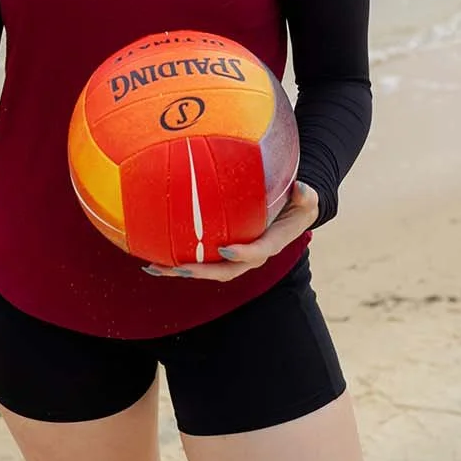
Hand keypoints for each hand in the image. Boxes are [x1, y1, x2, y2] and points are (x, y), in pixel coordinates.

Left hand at [143, 181, 318, 281]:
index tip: (224, 248)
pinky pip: (199, 259)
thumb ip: (306, 195)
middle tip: (179, 267)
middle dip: (202, 272)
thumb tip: (301, 189)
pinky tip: (153, 256)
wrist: (291, 211)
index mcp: (272, 244)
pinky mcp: (221, 252)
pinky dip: (177, 260)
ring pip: (207, 270)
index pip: (258, 253)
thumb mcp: (308, 198)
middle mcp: (251, 256)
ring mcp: (234, 257)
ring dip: (181, 270)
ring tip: (155, 267)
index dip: (242, 254)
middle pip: (225, 271)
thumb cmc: (299, 202)